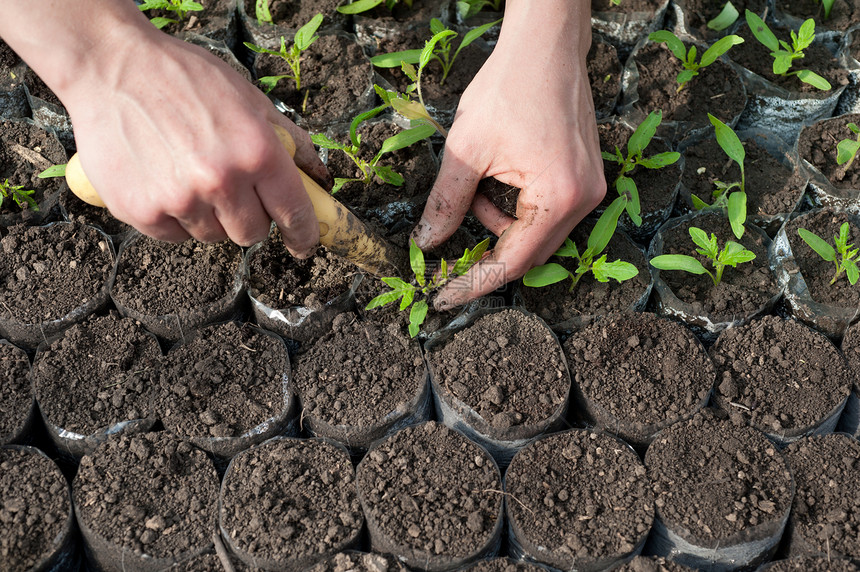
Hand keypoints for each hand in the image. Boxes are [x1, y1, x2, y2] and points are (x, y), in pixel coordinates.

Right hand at [61, 18, 330, 255]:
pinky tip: (163, 181)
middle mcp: (221, 181)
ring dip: (209, 216)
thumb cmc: (184, 78)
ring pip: (212, 236)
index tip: (304, 244)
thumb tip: (318, 176)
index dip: (304, 235)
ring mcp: (180, 200)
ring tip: (189, 175)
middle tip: (232, 189)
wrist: (109, 67)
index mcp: (257, 152)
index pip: (295, 213)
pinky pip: (175, 235)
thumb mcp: (249, 99)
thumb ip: (289, 141)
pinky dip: (175, 218)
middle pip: (251, 234)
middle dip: (249, 218)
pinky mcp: (142, 211)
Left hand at [411, 0, 605, 309]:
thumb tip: (426, 244)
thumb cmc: (509, 88)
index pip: (513, 262)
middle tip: (448, 251)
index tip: (443, 297)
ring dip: (497, 225)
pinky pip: (545, 212)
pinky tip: (496, 179)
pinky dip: (514, 208)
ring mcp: (589, 189)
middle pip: (529, 253)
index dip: (474, 283)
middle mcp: (584, 200)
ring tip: (474, 189)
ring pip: (535, 233)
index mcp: (558, 197)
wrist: (546, 44)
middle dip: (486, 251)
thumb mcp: (466, 150)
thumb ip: (446, 204)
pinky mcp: (584, 177)